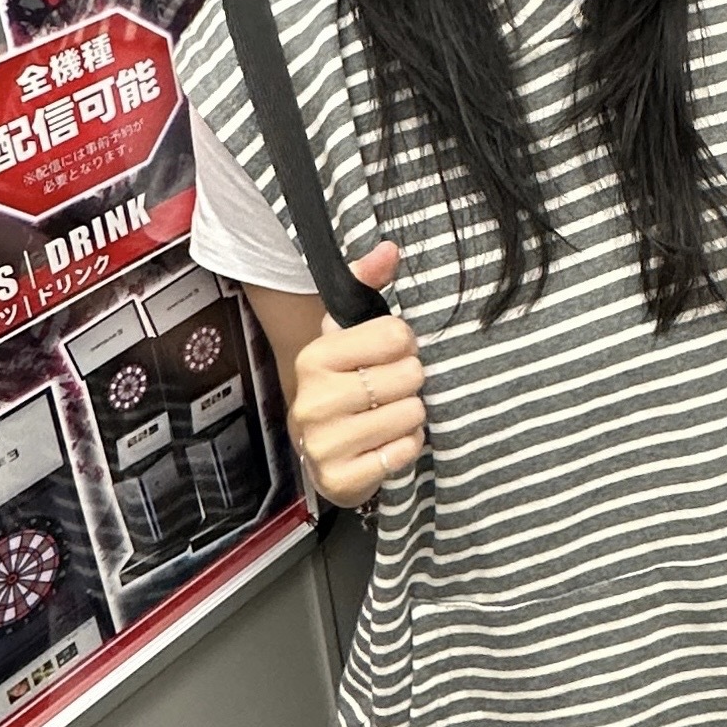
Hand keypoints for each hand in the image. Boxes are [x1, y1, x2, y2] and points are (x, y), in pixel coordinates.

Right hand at [288, 244, 426, 508]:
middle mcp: (314, 399)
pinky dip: (407, 447)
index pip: (395, 335)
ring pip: (410, 415)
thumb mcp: (350, 331)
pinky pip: (403, 453)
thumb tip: (390, 248)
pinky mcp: (339, 478)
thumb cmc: (344, 382)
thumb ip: (368, 284)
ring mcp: (323, 442)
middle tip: (394, 389)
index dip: (406, 344)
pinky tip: (389, 443)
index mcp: (316, 356)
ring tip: (391, 415)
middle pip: (408, 376)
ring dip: (412, 416)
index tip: (393, 354)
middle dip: (412, 382)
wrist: (323, 448)